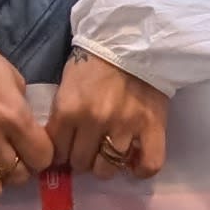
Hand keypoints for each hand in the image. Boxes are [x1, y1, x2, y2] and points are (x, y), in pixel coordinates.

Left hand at [48, 52, 168, 178]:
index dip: (60, 153)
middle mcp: (95, 122)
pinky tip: (134, 163)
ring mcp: (126, 126)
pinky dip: (140, 170)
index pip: (57, 152)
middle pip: (81, 163)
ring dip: (106, 163)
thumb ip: (62, 116)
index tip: (66, 149)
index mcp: (70, 109)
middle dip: (82, 158)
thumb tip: (59, 150)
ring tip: (109, 151)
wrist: (132, 39)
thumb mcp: (67, 84)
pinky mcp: (153, 127)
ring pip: (108, 168)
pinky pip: (149, 164)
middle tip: (89, 147)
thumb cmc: (95, 60)